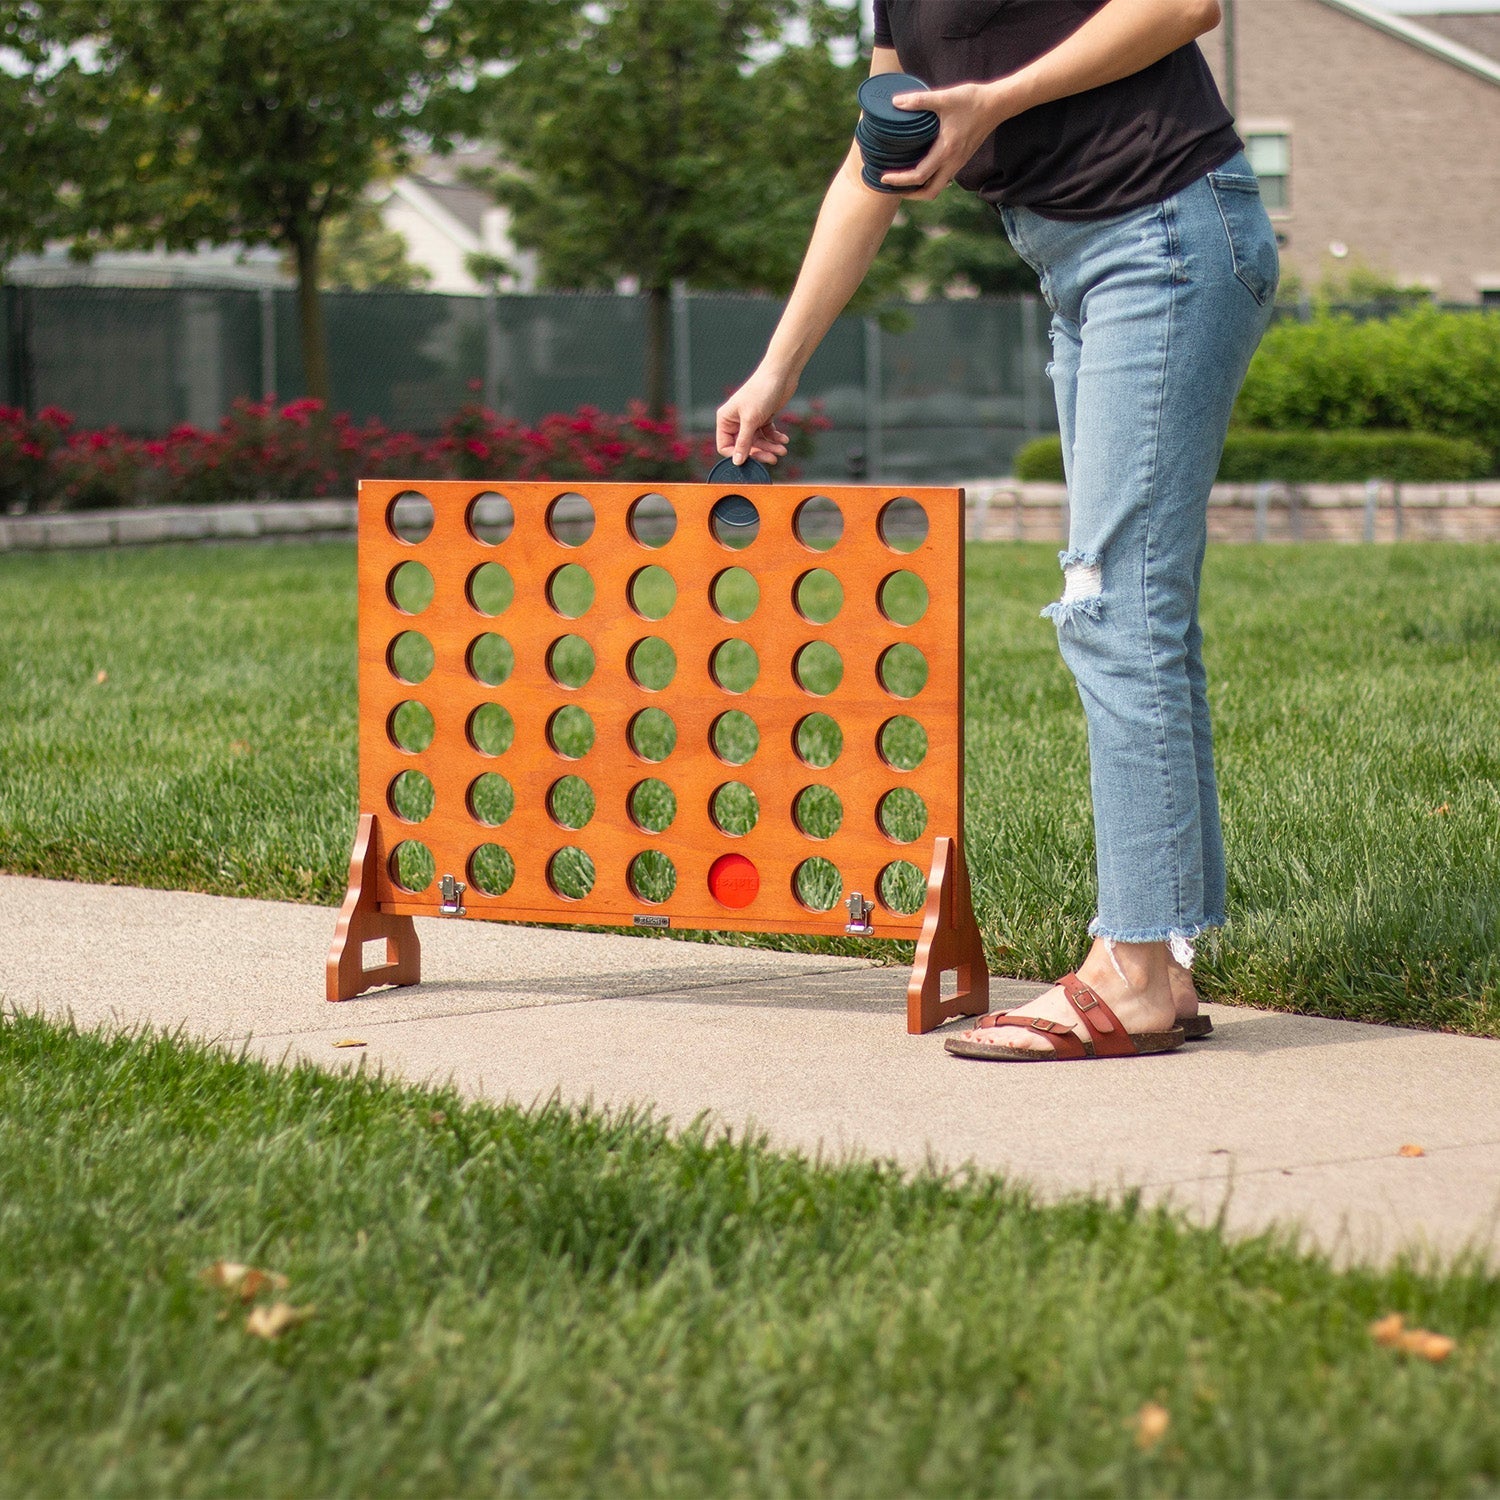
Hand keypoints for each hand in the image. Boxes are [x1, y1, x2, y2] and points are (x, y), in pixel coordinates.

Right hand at [715, 366, 794, 465]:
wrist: (781, 374)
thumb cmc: (761, 391)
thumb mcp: (750, 420)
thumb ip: (743, 442)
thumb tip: (736, 461)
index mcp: (726, 419)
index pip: (725, 446)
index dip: (737, 455)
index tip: (751, 460)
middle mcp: (736, 420)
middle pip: (744, 446)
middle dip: (760, 452)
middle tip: (773, 458)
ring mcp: (750, 419)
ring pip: (758, 442)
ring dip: (770, 447)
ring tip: (782, 450)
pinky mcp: (763, 417)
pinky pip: (767, 434)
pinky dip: (775, 438)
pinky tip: (784, 440)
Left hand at [877, 80, 1014, 200]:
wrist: (998, 104)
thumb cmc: (972, 100)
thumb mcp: (945, 97)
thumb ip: (919, 100)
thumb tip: (895, 102)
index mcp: (946, 150)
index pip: (919, 176)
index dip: (900, 180)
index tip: (884, 177)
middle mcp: (953, 162)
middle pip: (929, 192)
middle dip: (909, 194)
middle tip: (892, 186)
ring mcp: (959, 163)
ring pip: (937, 188)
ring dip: (920, 189)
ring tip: (903, 182)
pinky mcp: (962, 160)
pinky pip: (944, 178)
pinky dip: (930, 181)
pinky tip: (920, 170)